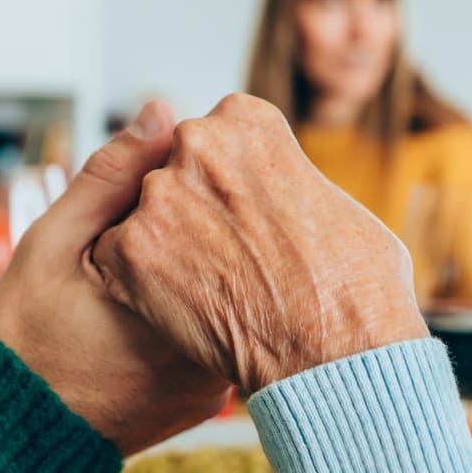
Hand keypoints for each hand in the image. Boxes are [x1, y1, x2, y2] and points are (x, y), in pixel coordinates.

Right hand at [0, 102, 230, 454]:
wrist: (9, 441)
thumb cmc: (20, 341)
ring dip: (209, 277)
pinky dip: (201, 317)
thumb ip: (109, 179)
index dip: (206, 193)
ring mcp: (212, 387)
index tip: (180, 183)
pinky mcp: (205, 404)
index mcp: (175, 309)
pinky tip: (163, 307)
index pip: (225, 226)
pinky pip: (220, 343)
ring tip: (161, 266)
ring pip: (232, 306)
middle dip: (211, 235)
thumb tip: (161, 112)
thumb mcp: (50, 245)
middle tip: (173, 223)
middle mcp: (208, 356)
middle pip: (237, 268)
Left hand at [90, 94, 428, 393]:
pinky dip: (136, 286)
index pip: (213, 141)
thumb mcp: (336, 204)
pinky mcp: (131, 251)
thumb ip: (288, 182)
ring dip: (162, 248)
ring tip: (207, 290)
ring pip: (142, 216)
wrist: (335, 351)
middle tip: (223, 258)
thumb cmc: (355, 287)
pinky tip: (177, 310)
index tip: (243, 219)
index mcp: (248, 120)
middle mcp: (197, 143)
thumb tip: (280, 197)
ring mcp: (159, 195)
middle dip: (190, 211)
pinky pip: (115, 260)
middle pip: (173, 174)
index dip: (226, 187)